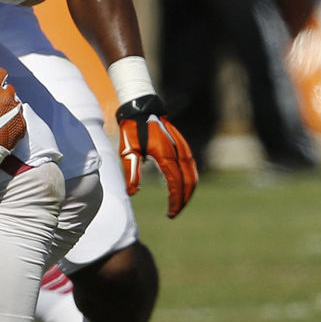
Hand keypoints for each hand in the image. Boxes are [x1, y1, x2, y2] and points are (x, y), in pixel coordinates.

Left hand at [116, 94, 197, 216]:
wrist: (142, 108)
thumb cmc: (133, 130)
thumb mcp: (127, 151)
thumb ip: (132, 172)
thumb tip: (133, 192)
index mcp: (165, 155)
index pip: (176, 183)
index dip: (175, 200)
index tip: (170, 213)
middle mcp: (178, 152)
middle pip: (189, 181)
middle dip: (183, 200)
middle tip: (174, 213)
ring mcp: (182, 147)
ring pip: (193, 174)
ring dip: (189, 191)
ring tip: (180, 203)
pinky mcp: (183, 145)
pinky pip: (191, 166)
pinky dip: (191, 179)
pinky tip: (184, 186)